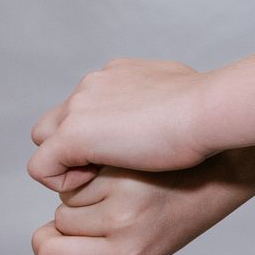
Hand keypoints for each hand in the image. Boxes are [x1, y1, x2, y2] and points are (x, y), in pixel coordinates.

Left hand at [29, 58, 214, 191]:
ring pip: (46, 141)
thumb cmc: (211, 110)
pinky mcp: (73, 134)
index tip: (124, 151)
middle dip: (74, 148)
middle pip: (57, 121)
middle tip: (109, 167)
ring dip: (69, 162)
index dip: (96, 134)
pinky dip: (62, 180)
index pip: (84, 104)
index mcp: (117, 74)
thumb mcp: (185, 92)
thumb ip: (163, 98)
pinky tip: (96, 181)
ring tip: (105, 175)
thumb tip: (171, 108)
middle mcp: (92, 84)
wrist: (209, 111)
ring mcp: (80, 106)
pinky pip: (42, 167)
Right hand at [32, 154, 254, 254]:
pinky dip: (101, 149)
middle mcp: (123, 222)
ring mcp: (124, 185)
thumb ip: (101, 248)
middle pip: (61, 213)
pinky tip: (134, 149)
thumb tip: (53, 244)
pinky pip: (87, 153)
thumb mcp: (150, 243)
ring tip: (135, 174)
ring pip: (72, 181)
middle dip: (82, 203)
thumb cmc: (187, 203)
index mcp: (126, 254)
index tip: (55, 236)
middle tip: (128, 198)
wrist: (231, 158)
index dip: (49, 242)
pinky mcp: (125, 149)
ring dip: (90, 176)